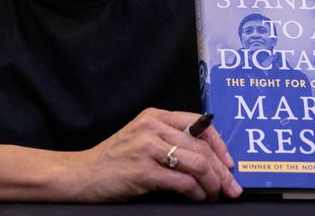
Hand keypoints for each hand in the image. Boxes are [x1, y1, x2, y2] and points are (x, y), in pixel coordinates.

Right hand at [69, 108, 241, 201]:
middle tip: (232, 187)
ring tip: (215, 195)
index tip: (229, 163)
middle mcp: (152, 127)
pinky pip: (183, 182)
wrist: (82, 174)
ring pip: (198, 164)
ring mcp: (147, 148)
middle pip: (202, 147)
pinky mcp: (143, 171)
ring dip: (213, 184)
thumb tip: (206, 158)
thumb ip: (167, 139)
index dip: (220, 145)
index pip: (199, 124)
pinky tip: (197, 198)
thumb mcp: (140, 137)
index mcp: (154, 116)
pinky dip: (196, 193)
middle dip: (223, 171)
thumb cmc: (113, 160)